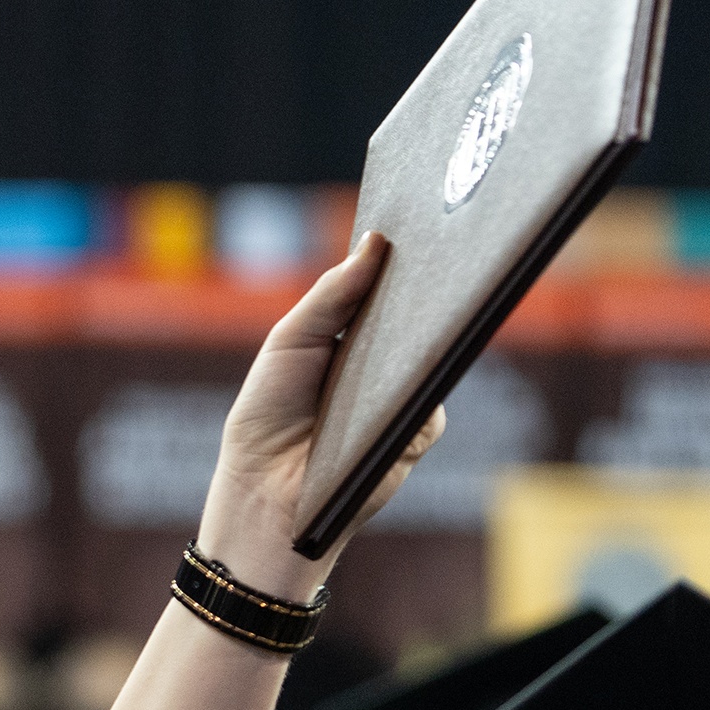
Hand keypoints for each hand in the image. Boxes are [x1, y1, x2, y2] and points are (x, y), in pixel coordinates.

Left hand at [197, 233, 448, 599]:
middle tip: (444, 238)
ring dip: (440, 322)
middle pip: (422, 314)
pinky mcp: (417, 430)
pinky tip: (419, 360)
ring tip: (442, 284)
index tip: (420, 216)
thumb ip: (330, 295)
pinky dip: (427, 379)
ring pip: (437, 352)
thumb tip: (374, 244)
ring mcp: (406, 396)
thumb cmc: (267, 415)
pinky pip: (435, 396)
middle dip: (434, 279)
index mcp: (353, 336)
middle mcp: (386, 363)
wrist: (265, 493)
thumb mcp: (290, 344)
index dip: (405, 257)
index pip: (390, 288)